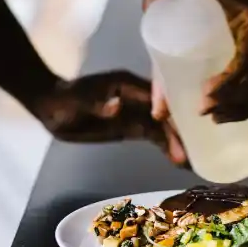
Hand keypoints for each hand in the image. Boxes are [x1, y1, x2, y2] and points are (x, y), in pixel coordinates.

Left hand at [32, 71, 187, 166]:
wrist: (51, 107)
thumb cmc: (61, 100)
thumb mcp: (75, 102)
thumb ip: (96, 104)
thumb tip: (116, 106)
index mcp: (125, 84)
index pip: (155, 95)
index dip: (170, 108)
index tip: (185, 123)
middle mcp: (137, 95)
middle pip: (164, 111)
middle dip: (179, 130)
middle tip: (196, 151)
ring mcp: (136, 111)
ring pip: (162, 126)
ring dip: (176, 142)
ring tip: (192, 162)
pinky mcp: (131, 125)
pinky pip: (153, 135)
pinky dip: (166, 146)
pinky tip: (179, 161)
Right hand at [144, 0, 247, 143]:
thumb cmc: (167, 4)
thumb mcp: (168, 54)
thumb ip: (166, 84)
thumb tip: (159, 115)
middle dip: (246, 111)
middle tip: (218, 122)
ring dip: (234, 98)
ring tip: (209, 110)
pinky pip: (246, 55)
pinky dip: (231, 78)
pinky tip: (213, 91)